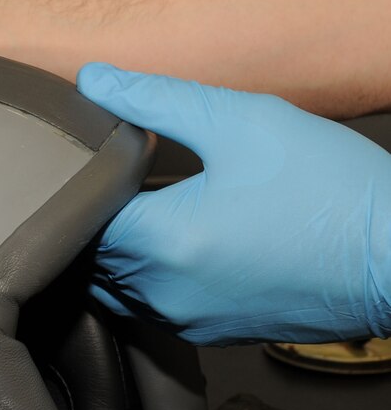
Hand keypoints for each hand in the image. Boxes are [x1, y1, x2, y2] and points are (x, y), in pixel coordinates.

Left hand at [77, 63, 390, 345]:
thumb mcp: (241, 121)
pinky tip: (168, 241)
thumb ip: (155, 98)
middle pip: (88, 253)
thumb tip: (94, 79)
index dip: (78, 179)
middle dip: (91, 213)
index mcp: (164, 242)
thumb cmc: (331, 189)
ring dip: (112, 247)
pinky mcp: (208, 331)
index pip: (79, 213)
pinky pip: (147, 304)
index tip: (88, 155)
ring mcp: (186, 319)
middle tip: (109, 176)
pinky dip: (141, 274)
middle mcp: (164, 293)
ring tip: (134, 206)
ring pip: (111, 283)